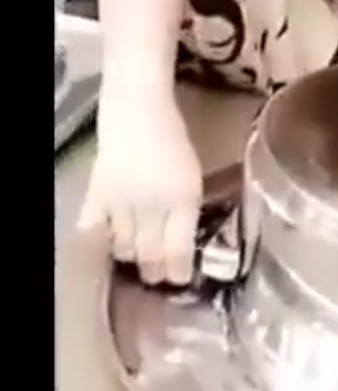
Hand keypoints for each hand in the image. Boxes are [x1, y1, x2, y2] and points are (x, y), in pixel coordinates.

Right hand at [78, 88, 202, 286]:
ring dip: (130, 257)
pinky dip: (99, 241)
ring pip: (123, 247)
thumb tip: (179, 247)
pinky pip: (93, 228)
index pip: (180, 248)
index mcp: (184, 199)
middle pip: (151, 253)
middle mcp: (154, 204)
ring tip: (134, 260)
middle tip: (155, 277)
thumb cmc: (173, 140)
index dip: (179, 271)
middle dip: (154, 271)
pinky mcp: (97, 192)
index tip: (179, 281)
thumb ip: (187, 212)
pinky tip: (105, 244)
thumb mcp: (192, 178)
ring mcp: (122, 200)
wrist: (139, 109)